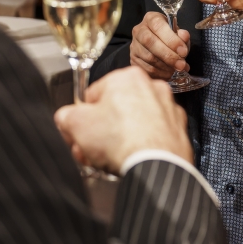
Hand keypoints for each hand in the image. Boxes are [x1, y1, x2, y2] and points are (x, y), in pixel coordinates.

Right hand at [54, 67, 191, 171]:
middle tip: (88, 150)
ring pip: (133, 125)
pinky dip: (140, 148)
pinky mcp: (177, 132)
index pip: (94, 94)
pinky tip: (129, 161)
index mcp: (127, 77)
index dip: (82, 117)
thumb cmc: (121, 140)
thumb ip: (65, 116)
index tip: (79, 131)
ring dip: (117, 142)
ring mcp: (167, 110)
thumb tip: (65, 119)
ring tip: (106, 161)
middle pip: (114, 111)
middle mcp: (152, 88)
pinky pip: (150, 138)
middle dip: (98, 133)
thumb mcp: (75, 123)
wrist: (154, 166)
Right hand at [130, 11, 190, 79]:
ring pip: (148, 57)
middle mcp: (139, 30)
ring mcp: (134, 46)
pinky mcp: (133, 60)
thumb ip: (182, 35)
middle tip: (181, 64)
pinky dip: (160, 73)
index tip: (183, 51)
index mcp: (151, 19)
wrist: (157, 44)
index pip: (158, 26)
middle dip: (168, 55)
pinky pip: (146, 69)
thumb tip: (184, 36)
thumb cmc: (169, 37)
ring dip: (165, 66)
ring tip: (177, 69)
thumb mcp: (178, 33)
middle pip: (149, 42)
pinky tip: (169, 73)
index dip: (171, 39)